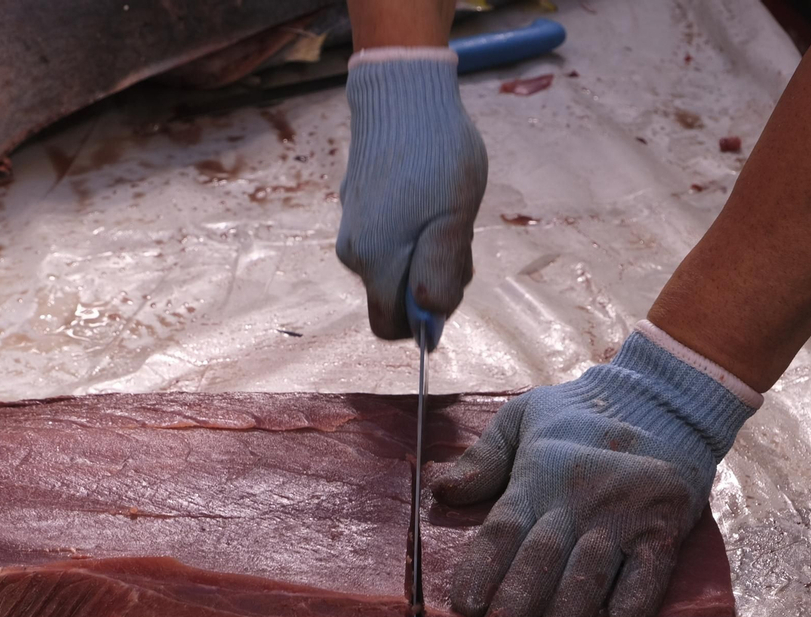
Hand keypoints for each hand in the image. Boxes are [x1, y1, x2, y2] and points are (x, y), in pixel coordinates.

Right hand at [337, 48, 486, 340]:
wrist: (402, 96)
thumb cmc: (436, 157)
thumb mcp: (454, 220)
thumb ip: (440, 273)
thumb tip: (429, 317)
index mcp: (375, 262)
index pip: (389, 327)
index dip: (422, 321)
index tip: (449, 285)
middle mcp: (355, 254)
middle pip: (394, 297)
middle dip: (429, 284)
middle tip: (457, 241)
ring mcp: (353, 229)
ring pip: (394, 268)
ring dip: (425, 256)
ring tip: (446, 213)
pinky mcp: (358, 208)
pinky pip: (388, 240)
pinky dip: (413, 232)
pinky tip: (430, 197)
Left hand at [433, 323, 759, 616]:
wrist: (663, 397)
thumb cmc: (579, 415)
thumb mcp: (522, 417)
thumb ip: (484, 456)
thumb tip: (442, 490)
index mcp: (539, 477)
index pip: (504, 529)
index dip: (484, 569)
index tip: (465, 606)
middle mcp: (579, 499)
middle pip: (542, 558)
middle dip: (519, 603)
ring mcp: (624, 514)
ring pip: (592, 570)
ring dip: (571, 613)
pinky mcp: (665, 526)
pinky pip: (652, 568)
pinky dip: (638, 596)